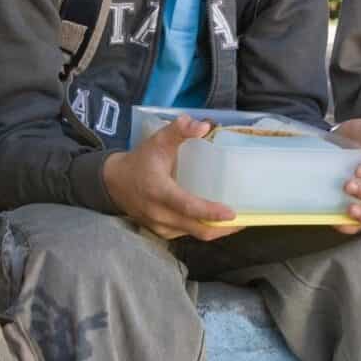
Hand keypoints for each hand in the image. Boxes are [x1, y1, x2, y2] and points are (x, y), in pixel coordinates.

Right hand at [103, 116, 239, 240]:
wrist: (113, 183)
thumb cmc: (140, 160)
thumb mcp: (158, 140)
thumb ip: (179, 130)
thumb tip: (205, 126)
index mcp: (159, 192)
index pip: (188, 207)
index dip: (210, 212)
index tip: (232, 213)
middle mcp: (160, 214)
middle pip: (197, 229)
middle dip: (223, 228)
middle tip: (247, 220)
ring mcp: (160, 227)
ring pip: (194, 234)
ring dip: (216, 230)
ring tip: (238, 221)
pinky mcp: (162, 233)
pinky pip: (187, 234)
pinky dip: (204, 229)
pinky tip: (216, 220)